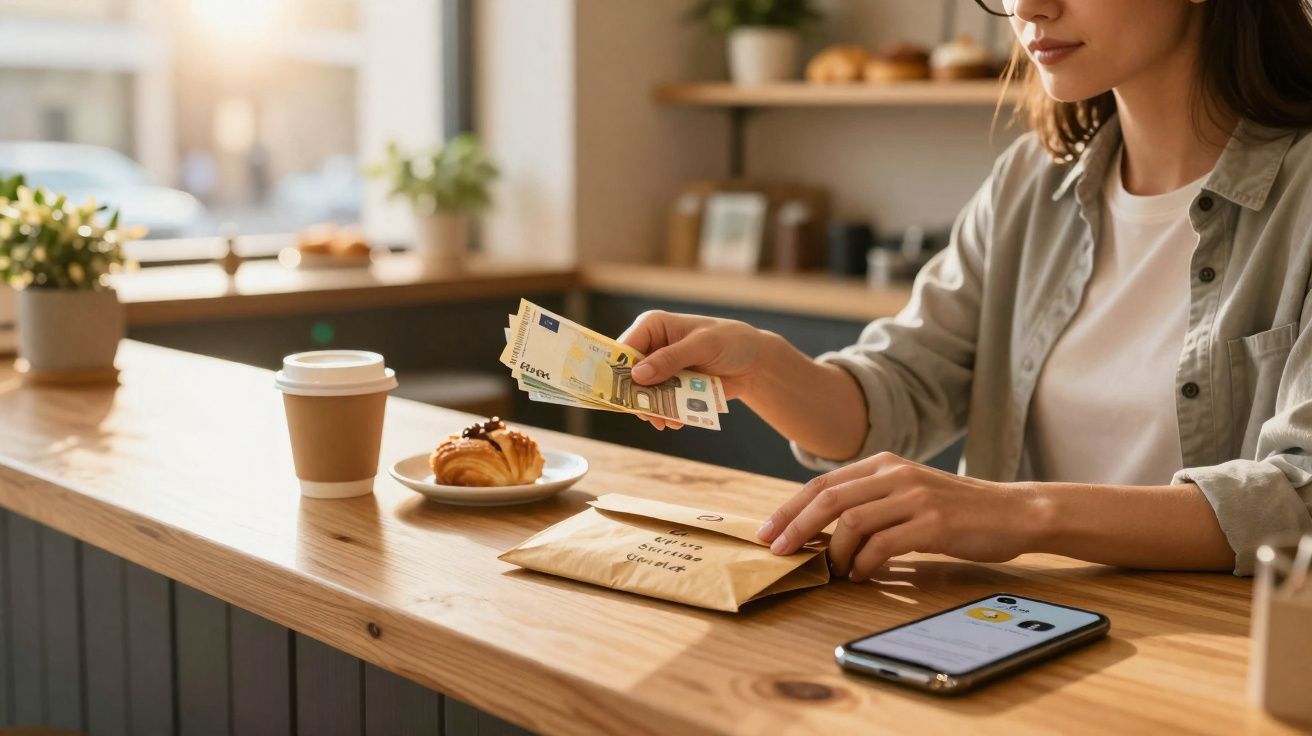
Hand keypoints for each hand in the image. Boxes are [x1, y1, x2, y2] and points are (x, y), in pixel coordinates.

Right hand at [619, 310, 773, 429]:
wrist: (752, 362)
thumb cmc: (729, 341)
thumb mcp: (702, 345)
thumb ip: (671, 358)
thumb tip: (638, 374)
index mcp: (652, 326)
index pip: (624, 349)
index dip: (619, 371)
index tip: (623, 394)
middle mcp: (650, 347)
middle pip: (628, 375)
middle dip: (636, 396)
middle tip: (648, 415)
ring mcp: (659, 369)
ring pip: (642, 393)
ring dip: (651, 409)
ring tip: (665, 422)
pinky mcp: (669, 387)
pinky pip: (658, 403)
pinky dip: (664, 414)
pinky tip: (675, 421)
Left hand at [756, 452, 1044, 579]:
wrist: (1014, 512)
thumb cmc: (957, 509)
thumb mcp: (908, 492)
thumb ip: (870, 501)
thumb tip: (821, 530)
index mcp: (883, 464)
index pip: (823, 483)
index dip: (790, 508)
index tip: (768, 532)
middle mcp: (895, 474)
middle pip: (829, 498)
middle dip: (796, 527)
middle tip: (779, 552)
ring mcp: (915, 496)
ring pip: (852, 520)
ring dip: (834, 551)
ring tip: (833, 570)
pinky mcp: (933, 522)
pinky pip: (884, 545)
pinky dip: (865, 563)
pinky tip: (862, 575)